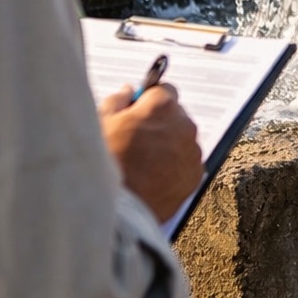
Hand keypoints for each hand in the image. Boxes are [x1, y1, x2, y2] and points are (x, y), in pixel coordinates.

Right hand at [99, 84, 202, 222]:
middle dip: (160, 123)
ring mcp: (192, 151)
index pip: (164, 90)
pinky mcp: (195, 175)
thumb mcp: (102, 122)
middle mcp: (184, 125)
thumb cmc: (106, 162)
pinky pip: (186, 163)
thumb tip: (129, 92)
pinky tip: (153, 177)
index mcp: (162, 106)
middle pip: (175, 115)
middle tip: (137, 140)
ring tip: (143, 163)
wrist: (118, 207)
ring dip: (168, 145)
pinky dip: (174, 166)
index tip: (140, 110)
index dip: (149, 100)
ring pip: (182, 140)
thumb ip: (118, 100)